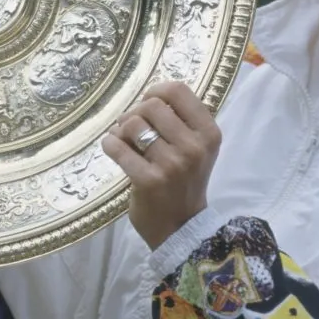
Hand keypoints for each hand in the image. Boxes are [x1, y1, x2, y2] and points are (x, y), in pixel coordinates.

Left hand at [102, 82, 221, 249]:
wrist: (180, 228)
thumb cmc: (185, 183)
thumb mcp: (197, 149)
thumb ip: (181, 121)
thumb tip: (149, 94)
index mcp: (209, 133)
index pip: (178, 91)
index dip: (156, 91)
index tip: (148, 102)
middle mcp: (194, 147)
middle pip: (151, 105)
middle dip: (135, 112)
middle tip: (132, 127)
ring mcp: (172, 164)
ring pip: (132, 124)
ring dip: (121, 129)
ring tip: (124, 140)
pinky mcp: (149, 180)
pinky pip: (117, 146)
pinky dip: (110, 144)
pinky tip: (113, 148)